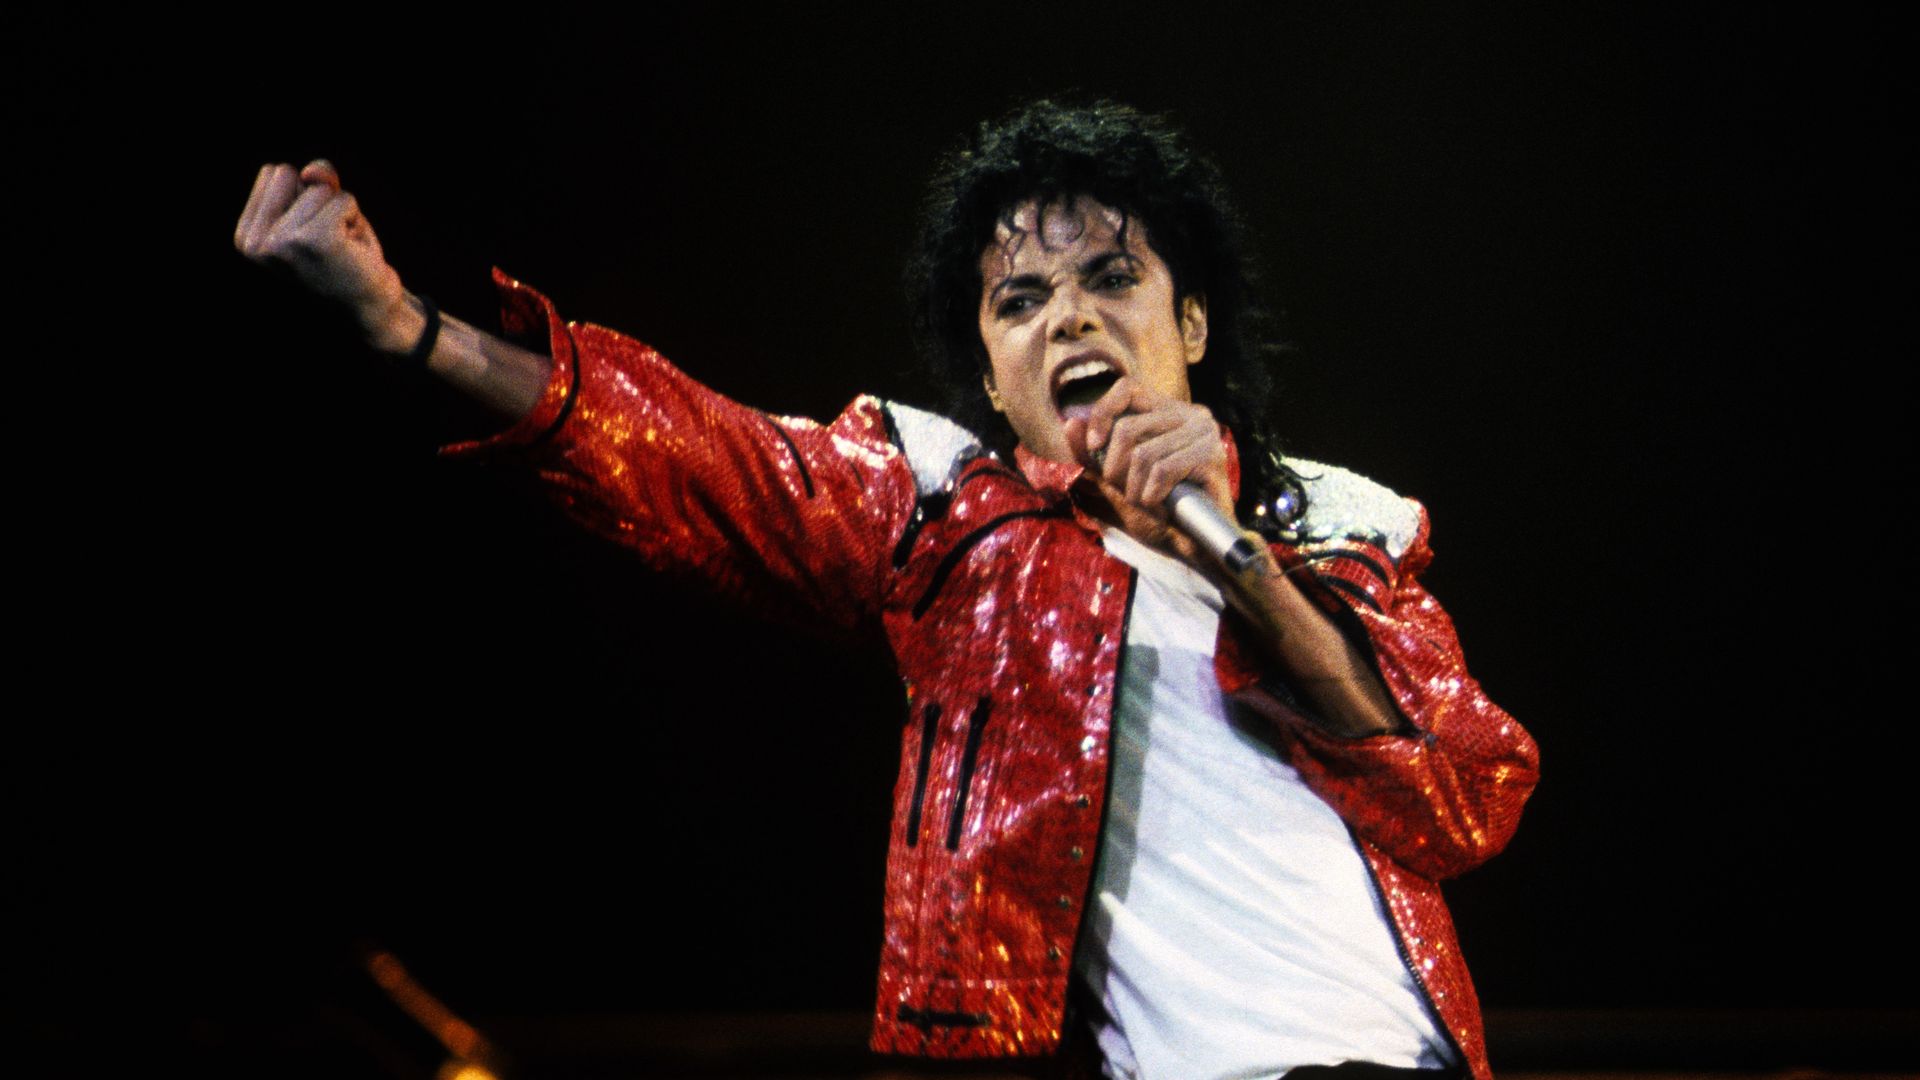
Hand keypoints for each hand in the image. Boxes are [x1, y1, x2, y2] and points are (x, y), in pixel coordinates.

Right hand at [234, 160, 418, 352]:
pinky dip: (356, 220)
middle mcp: (257, 242)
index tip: (311, 233)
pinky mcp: (316, 240)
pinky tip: (353, 250)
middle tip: (329, 239)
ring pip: (320, 188)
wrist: (369, 308)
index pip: (273, 173)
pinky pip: (344, 200)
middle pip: (289, 173)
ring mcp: (283, 241)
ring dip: (341, 213)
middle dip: (318, 199)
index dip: (303, 195)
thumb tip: (313, 172)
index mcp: (247, 237)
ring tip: (342, 248)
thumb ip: (313, 182)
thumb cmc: (344, 258)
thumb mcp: (321, 212)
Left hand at [1062, 377, 1236, 555]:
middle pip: (1129, 427)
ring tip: (1147, 505)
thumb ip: (1093, 454)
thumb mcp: (1117, 481)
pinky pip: (1163, 471)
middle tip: (1127, 493)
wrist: (1196, 546)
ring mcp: (1205, 435)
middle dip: (1115, 469)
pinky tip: (1161, 507)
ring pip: (1143, 454)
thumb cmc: (1159, 512)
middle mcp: (1192, 415)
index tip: (1094, 446)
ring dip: (1135, 490)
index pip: (1128, 388)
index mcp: (1170, 412)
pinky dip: (1152, 496)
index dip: (1103, 413)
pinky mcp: (1213, 458)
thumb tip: (1070, 422)